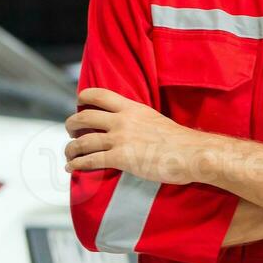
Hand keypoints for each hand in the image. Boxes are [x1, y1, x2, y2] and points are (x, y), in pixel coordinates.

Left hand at [64, 88, 205, 184]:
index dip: (84, 97)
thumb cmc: (180, 141)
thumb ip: (138, 121)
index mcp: (133, 109)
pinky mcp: (120, 158)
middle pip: (84, 117)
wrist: (192, 153)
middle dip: (71, 125)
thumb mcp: (156, 120)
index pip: (100, 95)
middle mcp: (123, 121)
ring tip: (69, 154)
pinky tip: (72, 168)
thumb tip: (129, 129)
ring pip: (82, 142)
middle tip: (71, 132)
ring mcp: (120, 139)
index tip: (79, 103)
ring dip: (70, 149)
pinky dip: (76, 165)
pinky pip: (89, 160)